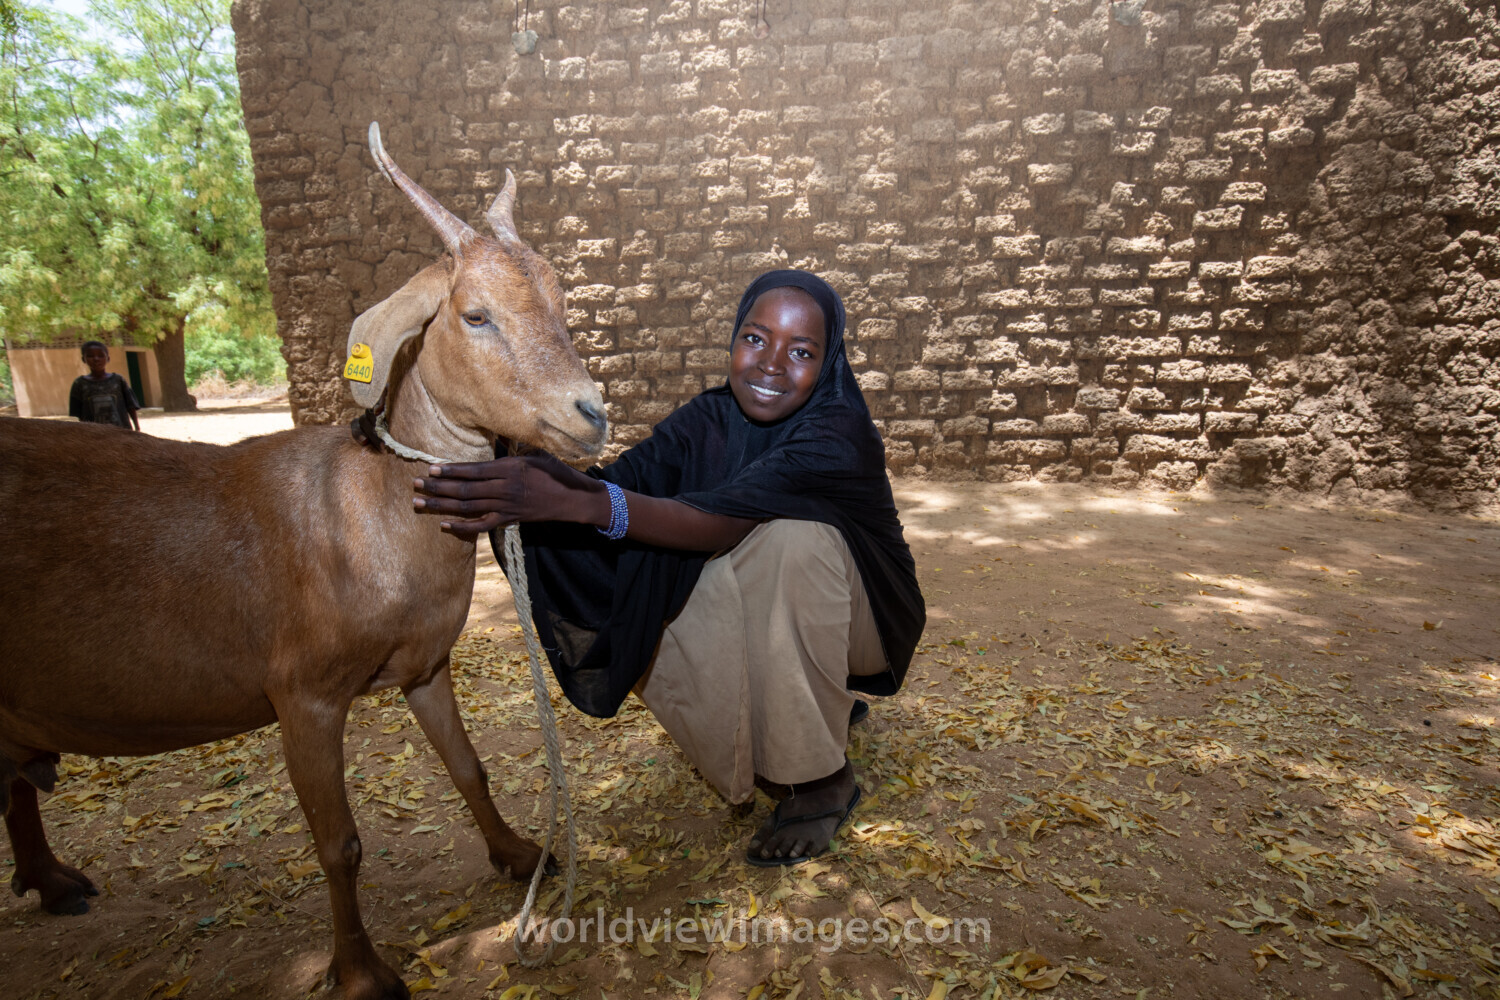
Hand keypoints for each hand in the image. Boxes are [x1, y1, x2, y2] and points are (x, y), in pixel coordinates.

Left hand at [413, 455, 606, 537]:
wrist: (572, 498)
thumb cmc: (555, 471)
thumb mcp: (536, 452)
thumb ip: (512, 445)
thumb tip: (495, 432)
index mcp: (510, 469)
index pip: (473, 470)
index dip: (450, 470)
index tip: (431, 468)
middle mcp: (505, 489)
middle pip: (464, 490)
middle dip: (437, 487)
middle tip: (415, 484)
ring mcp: (506, 506)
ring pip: (467, 507)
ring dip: (441, 505)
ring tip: (419, 502)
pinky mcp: (508, 520)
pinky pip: (481, 527)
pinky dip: (462, 528)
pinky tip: (444, 525)